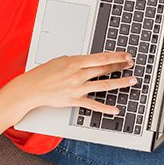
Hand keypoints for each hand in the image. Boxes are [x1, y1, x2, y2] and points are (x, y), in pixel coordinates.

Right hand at [6, 52, 135, 115]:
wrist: (31, 88)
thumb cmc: (43, 74)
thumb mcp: (61, 60)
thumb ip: (76, 61)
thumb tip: (89, 61)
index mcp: (75, 62)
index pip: (101, 57)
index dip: (116, 56)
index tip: (126, 55)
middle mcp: (78, 74)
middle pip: (105, 69)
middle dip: (120, 66)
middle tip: (131, 65)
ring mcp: (77, 88)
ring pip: (104, 85)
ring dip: (120, 83)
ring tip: (132, 81)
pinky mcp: (74, 100)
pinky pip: (93, 105)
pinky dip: (105, 108)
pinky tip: (116, 109)